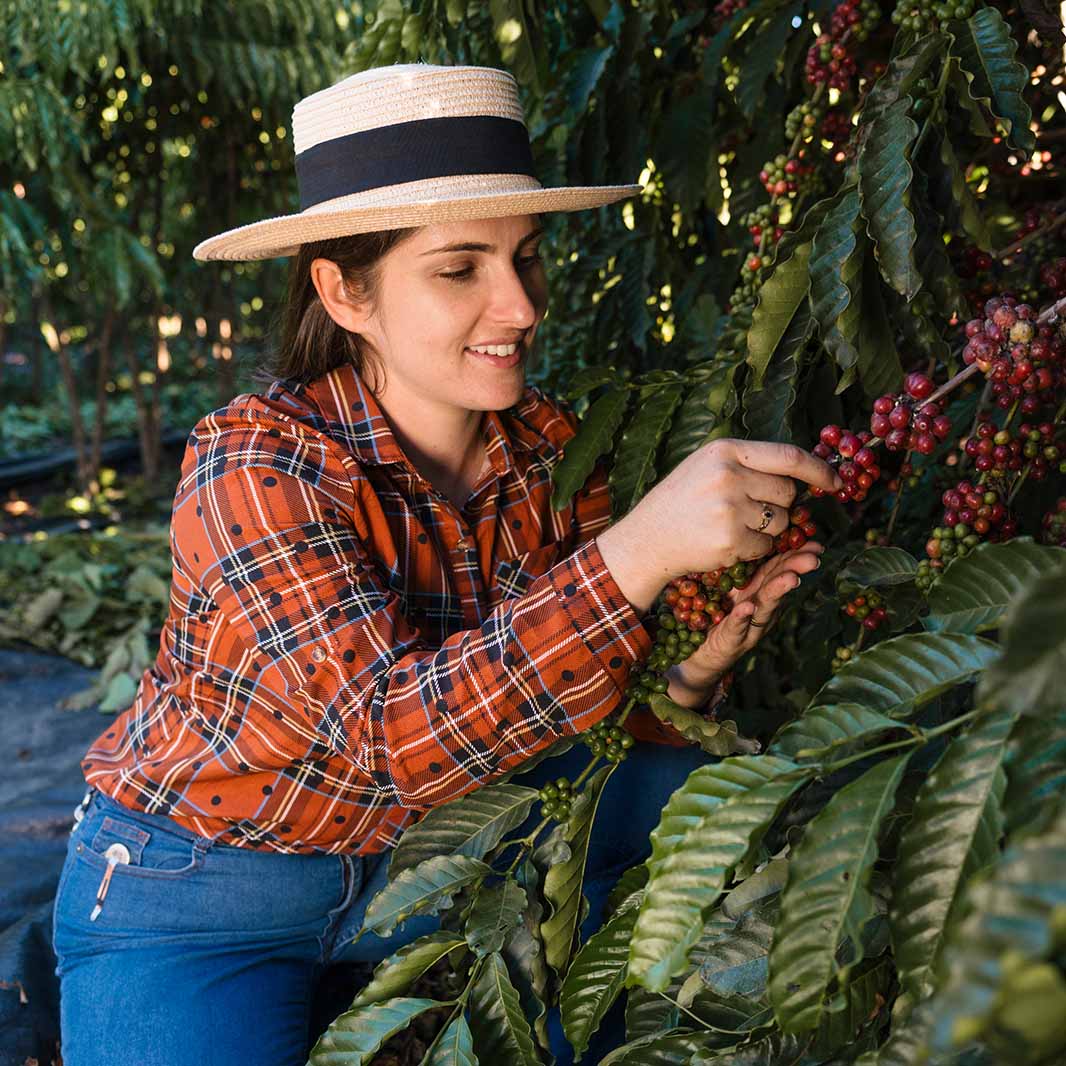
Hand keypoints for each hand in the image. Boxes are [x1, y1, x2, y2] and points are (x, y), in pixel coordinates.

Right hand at [598, 440, 840, 612]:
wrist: (646, 538)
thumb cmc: (680, 500)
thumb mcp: (707, 466)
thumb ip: (748, 462)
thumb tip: (803, 469)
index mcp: (725, 451)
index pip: (788, 456)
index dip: (818, 470)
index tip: (835, 482)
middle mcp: (728, 476)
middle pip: (788, 493)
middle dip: (780, 506)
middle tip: (751, 511)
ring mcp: (729, 509)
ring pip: (781, 522)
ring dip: (767, 530)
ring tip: (732, 526)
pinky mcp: (730, 541)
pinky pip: (765, 547)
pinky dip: (753, 550)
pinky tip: (726, 543)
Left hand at [666, 541, 824, 704]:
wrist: (694, 653)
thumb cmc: (710, 613)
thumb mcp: (722, 585)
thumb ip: (735, 565)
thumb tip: (740, 533)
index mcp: (756, 590)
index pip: (777, 569)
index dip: (794, 555)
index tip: (814, 542)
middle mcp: (758, 608)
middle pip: (776, 585)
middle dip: (795, 569)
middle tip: (813, 558)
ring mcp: (747, 627)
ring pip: (764, 606)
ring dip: (777, 591)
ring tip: (791, 578)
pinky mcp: (729, 641)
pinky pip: (736, 628)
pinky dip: (742, 617)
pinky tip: (749, 607)